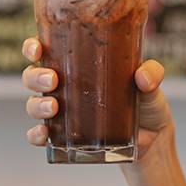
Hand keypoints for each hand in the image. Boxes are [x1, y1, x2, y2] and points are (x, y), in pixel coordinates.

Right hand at [21, 37, 170, 159]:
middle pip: (32, 75)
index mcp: (77, 62)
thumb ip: (151, 73)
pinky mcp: (65, 137)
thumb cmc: (145, 100)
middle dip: (36, 76)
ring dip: (37, 105)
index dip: (33, 46)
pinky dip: (37, 135)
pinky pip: (40, 136)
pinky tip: (45, 134)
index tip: (37, 48)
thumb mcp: (151, 82)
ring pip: (33, 104)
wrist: (152, 139)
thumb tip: (142, 76)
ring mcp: (62, 111)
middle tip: (52, 79)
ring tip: (53, 107)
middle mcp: (63, 84)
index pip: (46, 48)